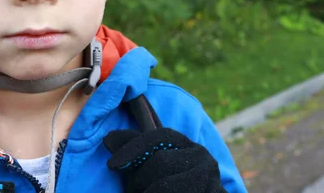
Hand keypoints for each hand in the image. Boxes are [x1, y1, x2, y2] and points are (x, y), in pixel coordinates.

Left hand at [103, 127, 227, 192]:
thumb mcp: (152, 166)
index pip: (157, 136)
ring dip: (148, 192)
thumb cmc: (170, 185)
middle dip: (138, 180)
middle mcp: (201, 155)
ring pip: (167, 184)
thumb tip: (107, 139)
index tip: (111, 165)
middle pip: (160, 161)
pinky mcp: (216, 192)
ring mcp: (211, 176)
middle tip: (132, 192)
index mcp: (184, 143)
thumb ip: (134, 151)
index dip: (133, 148)